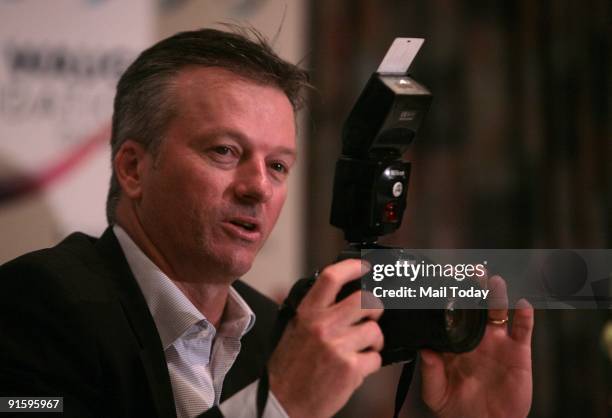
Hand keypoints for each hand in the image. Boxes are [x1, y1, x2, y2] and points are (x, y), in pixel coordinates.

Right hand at [268, 259, 383, 417]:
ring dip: (373, 340)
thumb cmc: (289, 367)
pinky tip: (357, 366)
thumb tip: (335, 293)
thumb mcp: (294, 329)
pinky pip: (376, 358)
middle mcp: (323, 326)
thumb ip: (314, 311)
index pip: (331, 278)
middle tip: (371, 314)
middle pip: (365, 300)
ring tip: (361, 348)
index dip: (352, 267)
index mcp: (307, 313)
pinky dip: (371, 363)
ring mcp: (338, 347)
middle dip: (374, 307)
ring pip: (375, 330)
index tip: (364, 267)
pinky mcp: (351, 369)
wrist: (283, 401)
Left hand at [420, 275, 533, 417]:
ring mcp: (497, 342)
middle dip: (473, 287)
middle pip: (474, 305)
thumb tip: (424, 350)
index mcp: (452, 342)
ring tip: (493, 280)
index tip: (442, 281)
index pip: (450, 313)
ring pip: (497, 311)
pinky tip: (522, 303)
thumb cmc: (456, 409)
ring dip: (496, 294)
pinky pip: (522, 330)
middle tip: (470, 271)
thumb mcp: (435, 393)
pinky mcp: (518, 352)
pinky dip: (524, 316)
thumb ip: (430, 372)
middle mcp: (474, 337)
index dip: (448, 297)